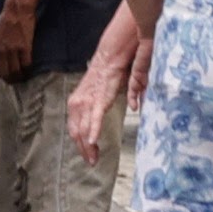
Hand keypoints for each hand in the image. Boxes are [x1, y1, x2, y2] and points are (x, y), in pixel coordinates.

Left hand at [0, 1, 38, 83]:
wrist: (17, 10)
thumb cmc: (7, 19)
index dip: (0, 76)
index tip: (5, 77)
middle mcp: (1, 50)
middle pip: (5, 72)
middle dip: (10, 79)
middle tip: (16, 81)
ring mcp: (13, 49)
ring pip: (16, 71)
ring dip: (20, 77)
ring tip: (24, 77)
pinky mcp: (25, 47)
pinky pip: (26, 64)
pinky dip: (28, 69)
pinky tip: (30, 69)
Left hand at [67, 19, 144, 164]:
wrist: (115, 49)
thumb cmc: (116, 66)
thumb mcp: (114, 86)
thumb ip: (121, 97)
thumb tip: (137, 107)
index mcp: (81, 100)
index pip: (76, 126)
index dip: (81, 143)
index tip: (89, 156)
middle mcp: (80, 100)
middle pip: (76, 130)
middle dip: (83, 149)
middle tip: (91, 162)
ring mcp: (88, 98)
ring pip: (82, 127)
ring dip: (87, 145)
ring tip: (93, 159)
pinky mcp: (99, 95)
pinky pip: (94, 116)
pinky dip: (93, 129)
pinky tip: (92, 142)